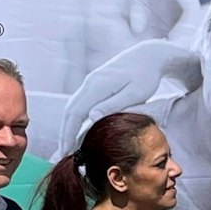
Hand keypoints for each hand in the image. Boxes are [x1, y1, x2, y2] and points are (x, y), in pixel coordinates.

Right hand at [59, 40, 200, 153]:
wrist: (148, 55)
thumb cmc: (146, 76)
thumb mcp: (135, 93)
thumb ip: (113, 104)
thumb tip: (90, 117)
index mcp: (98, 86)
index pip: (76, 113)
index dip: (69, 133)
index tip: (67, 150)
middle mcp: (90, 83)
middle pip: (69, 111)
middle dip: (64, 133)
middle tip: (62, 154)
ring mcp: (91, 82)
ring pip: (72, 107)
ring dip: (67, 126)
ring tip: (67, 146)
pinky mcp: (95, 84)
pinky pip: (79, 103)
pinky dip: (74, 118)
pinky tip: (76, 130)